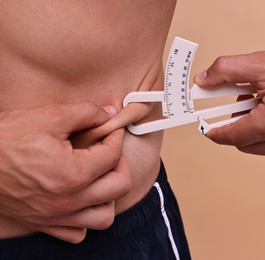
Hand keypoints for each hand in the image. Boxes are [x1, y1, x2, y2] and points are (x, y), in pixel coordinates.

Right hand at [0, 102, 129, 242]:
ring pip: (104, 216)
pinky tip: (80, 199)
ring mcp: (58, 216)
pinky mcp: (44, 224)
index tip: (111, 128)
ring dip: (109, 196)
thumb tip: (109, 114)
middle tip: (108, 151)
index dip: (116, 136)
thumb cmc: (4, 140)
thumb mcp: (47, 116)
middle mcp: (70, 200)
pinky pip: (78, 232)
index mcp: (74, 173)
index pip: (113, 154)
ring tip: (99, 178)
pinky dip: (85, 218)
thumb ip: (85, 113)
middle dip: (120, 164)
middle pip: (119, 186)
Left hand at [194, 41, 264, 162]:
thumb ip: (227, 71)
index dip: (216, 131)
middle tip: (244, 103)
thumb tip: (204, 80)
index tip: (207, 129)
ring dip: (256, 130)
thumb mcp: (264, 63)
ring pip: (261, 147)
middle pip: (244, 143)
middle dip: (239, 125)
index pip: (231, 136)